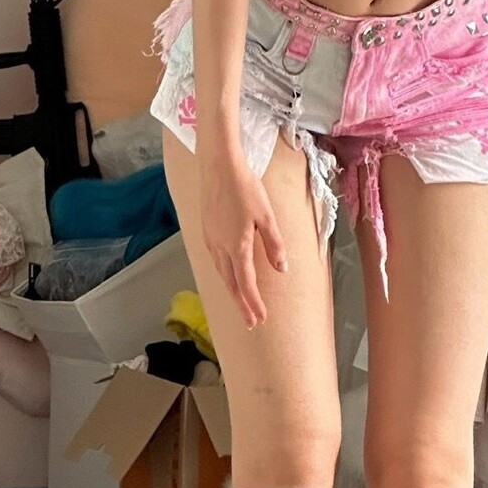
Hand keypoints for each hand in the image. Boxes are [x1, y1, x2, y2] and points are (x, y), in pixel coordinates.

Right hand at [200, 143, 289, 329]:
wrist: (217, 165)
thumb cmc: (245, 187)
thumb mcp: (266, 215)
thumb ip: (274, 244)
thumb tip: (282, 269)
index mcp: (237, 246)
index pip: (246, 283)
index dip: (253, 303)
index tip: (260, 319)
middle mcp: (220, 247)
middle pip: (231, 284)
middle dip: (242, 304)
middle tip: (251, 322)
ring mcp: (210, 239)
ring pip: (221, 273)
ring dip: (232, 290)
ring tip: (241, 302)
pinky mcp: (206, 230)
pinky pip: (215, 260)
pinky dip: (224, 273)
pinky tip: (229, 272)